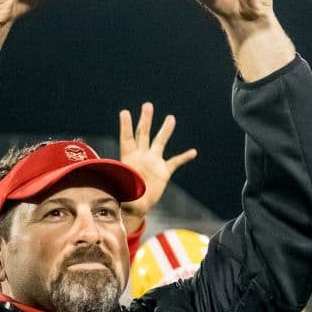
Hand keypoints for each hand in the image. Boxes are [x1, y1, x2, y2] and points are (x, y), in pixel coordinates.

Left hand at [118, 103, 197, 221]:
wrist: (136, 206)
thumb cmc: (124, 198)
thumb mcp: (121, 190)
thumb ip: (122, 185)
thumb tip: (117, 184)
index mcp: (128, 159)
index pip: (127, 139)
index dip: (126, 126)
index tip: (124, 112)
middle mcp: (141, 156)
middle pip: (143, 134)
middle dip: (146, 120)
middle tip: (147, 105)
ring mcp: (153, 162)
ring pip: (160, 142)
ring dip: (165, 130)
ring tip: (171, 118)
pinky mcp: (164, 171)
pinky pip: (175, 162)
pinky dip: (184, 157)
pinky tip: (193, 152)